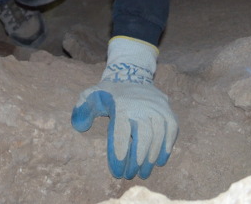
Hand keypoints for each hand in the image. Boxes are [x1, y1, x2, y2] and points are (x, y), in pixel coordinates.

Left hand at [71, 37, 177, 178]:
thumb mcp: (91, 95)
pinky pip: (171, 130)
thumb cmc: (109, 92)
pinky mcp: (168, 110)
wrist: (132, 76)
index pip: (121, 134)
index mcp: (121, 105)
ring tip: (144, 172)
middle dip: (137, 160)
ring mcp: (157, 107)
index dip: (119, 156)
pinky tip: (160, 161)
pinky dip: (166, 147)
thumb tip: (78, 125)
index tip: (117, 172)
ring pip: (158, 135)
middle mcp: (142, 105)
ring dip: (151, 157)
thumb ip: (82, 108)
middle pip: (143, 137)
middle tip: (131, 175)